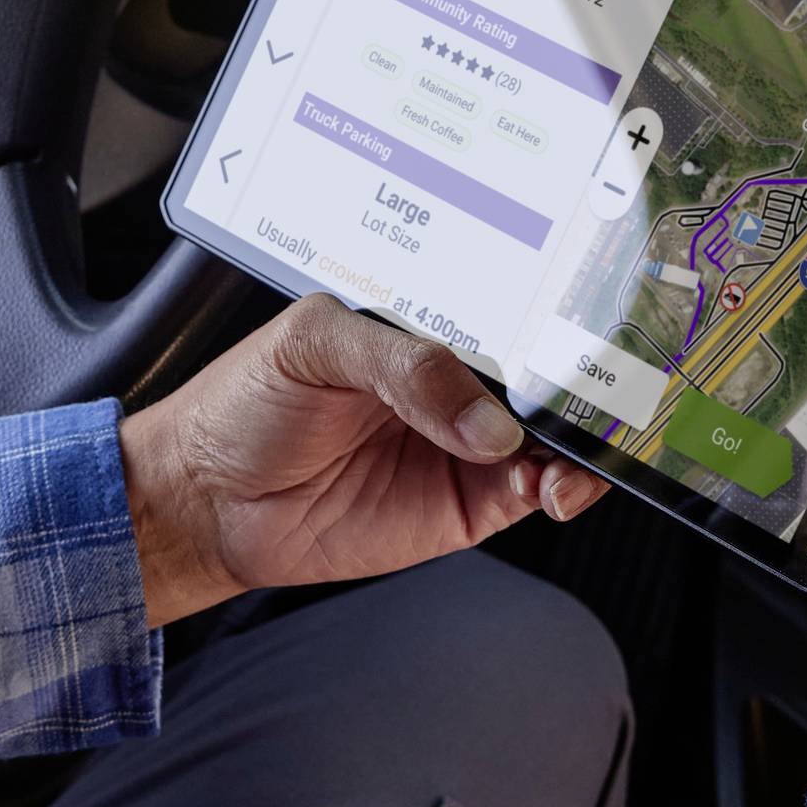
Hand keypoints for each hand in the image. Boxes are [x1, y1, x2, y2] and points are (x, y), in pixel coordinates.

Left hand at [118, 295, 611, 625]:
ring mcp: (468, 439)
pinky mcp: (469, 502)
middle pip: (546, 369)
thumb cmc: (245, 403)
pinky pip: (537, 489)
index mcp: (425, 321)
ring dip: (582, 436)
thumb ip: (402, 364)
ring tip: (568, 441)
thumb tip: (486, 417)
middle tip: (601, 381)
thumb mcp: (313, 346)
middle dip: (586, 374)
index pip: (510, 304)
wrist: (206, 499)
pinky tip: (545, 482)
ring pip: (557, 432)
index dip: (554, 308)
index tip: (589, 314)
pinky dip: (562, 485)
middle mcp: (457, 378)